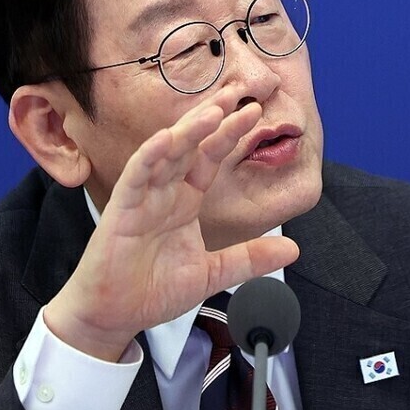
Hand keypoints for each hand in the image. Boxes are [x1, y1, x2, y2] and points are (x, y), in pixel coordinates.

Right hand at [43, 85, 300, 360]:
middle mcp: (164, 192)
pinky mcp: (122, 210)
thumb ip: (250, 258)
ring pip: (165, 154)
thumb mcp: (213, 273)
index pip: (210, 158)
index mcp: (185, 201)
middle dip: (211, 118)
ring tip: (212, 111)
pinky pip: (136, 176)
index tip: (253, 112)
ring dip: (187, 131)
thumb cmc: (153, 290)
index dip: (229, 134)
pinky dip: (151, 156)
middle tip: (235, 93)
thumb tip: (293, 249)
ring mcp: (142, 198)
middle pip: (189, 145)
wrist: (116, 316)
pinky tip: (167, 139)